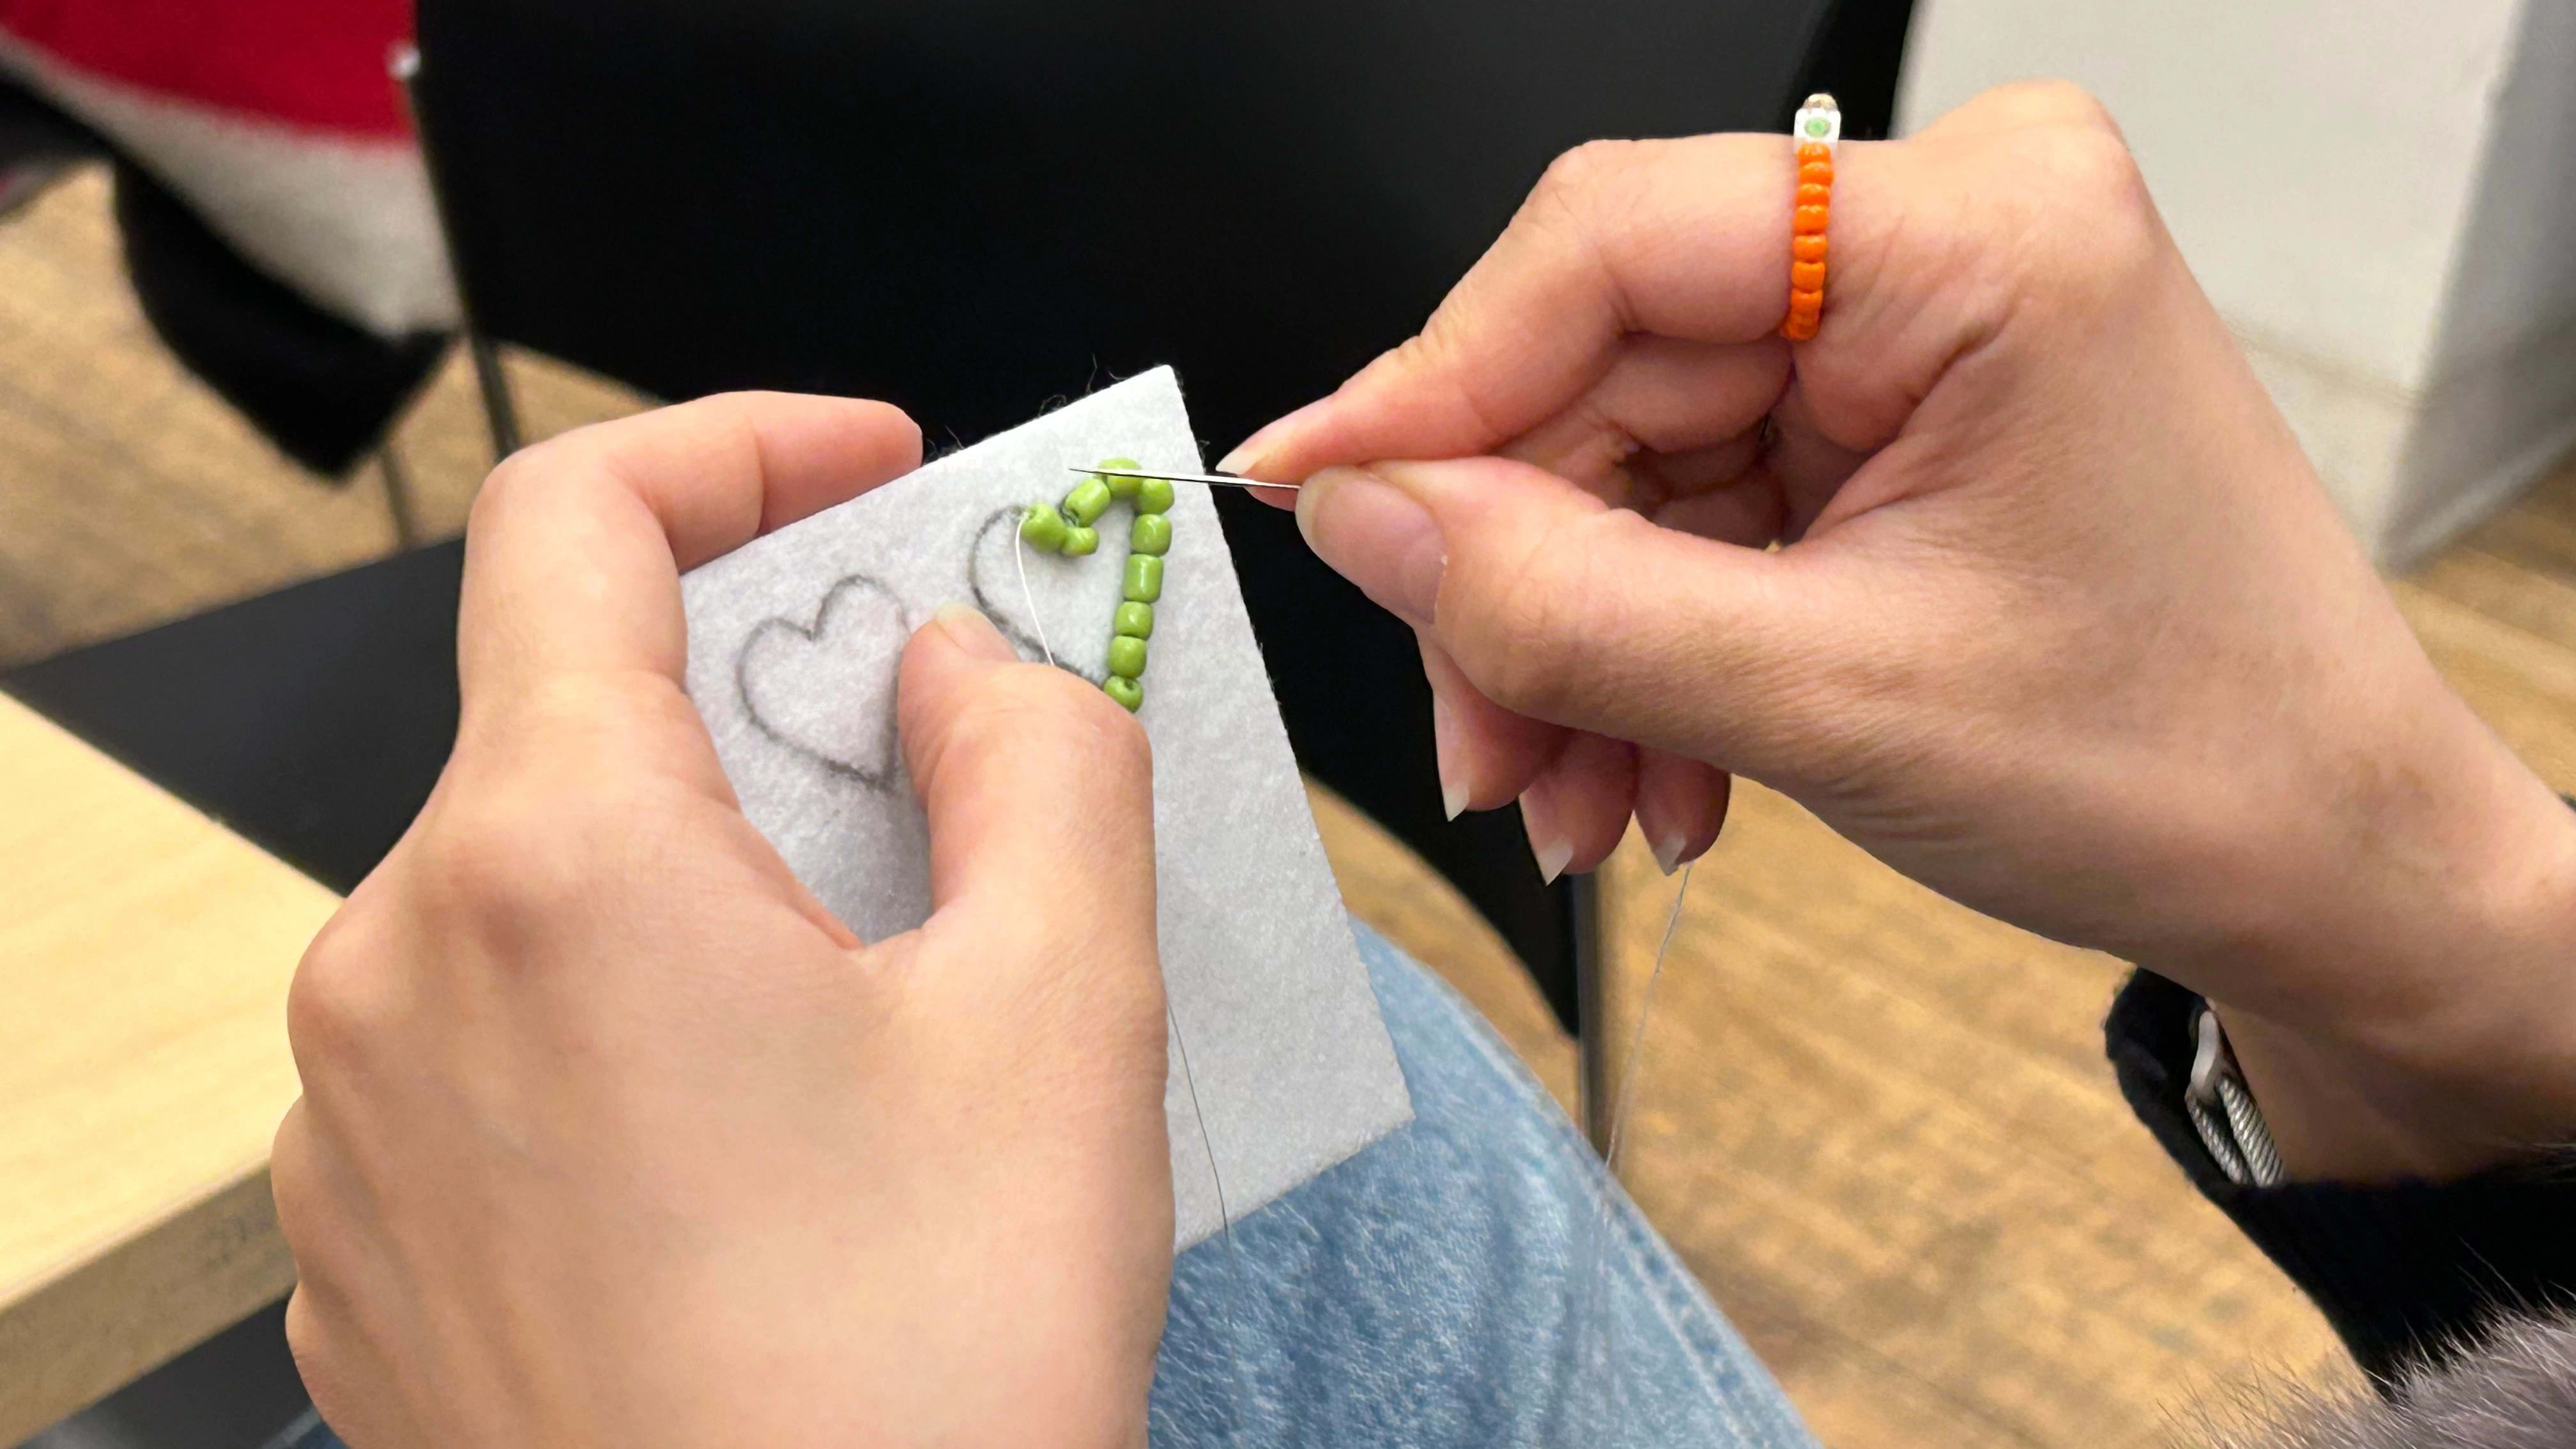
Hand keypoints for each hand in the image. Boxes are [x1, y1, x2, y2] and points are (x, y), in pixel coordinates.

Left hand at [271, 394, 1172, 1447]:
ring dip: (715, 885)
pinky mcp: (372, 1259)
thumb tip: (959, 663)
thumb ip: (1038, 754)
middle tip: (950, 771)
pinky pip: (500, 1055)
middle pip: (574, 721)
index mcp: (543, 865)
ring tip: (890, 1001)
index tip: (874, 477)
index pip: (579, 521)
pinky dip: (639, 1026)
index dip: (742, 451)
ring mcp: (350, 1136)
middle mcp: (389, 978)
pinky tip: (778, 1145)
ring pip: (542, 898)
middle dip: (773, 708)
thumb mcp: (1067, 1011)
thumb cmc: (929, 1376)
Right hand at [1227, 83, 2575, 1179]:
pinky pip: (1691, 506)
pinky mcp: (1891, 412)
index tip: (1306, 490)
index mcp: (1979, 237)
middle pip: (1604, 368)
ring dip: (1575, 642)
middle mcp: (1945, 241)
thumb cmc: (2187, 766)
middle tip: (1484, 748)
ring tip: (1580, 800)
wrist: (2327, 863)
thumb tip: (1355, 517)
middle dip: (1520, 580)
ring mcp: (1915, 326)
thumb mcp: (1834, 699)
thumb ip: (1563, 604)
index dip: (1434, 378)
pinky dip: (1645, 646)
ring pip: (1628, 456)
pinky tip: (1650, 768)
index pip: (1614, 243)